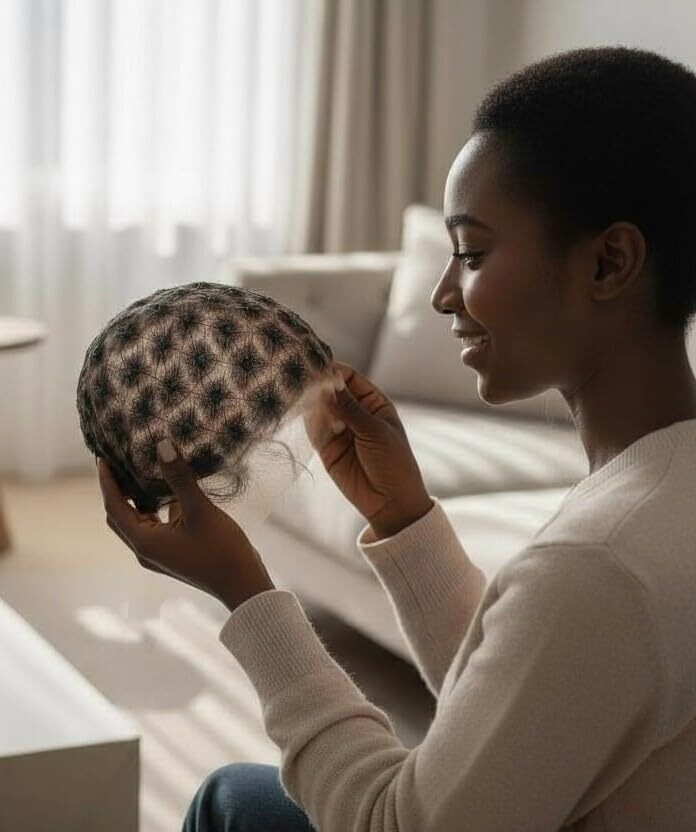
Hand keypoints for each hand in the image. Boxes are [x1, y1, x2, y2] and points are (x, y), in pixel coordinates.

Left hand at [96, 439, 275, 612]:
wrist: (242, 584)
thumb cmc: (221, 550)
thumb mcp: (200, 510)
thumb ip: (180, 478)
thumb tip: (162, 445)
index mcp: (144, 542)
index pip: (114, 506)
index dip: (107, 481)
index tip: (102, 457)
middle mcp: (145, 549)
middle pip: (120, 515)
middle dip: (117, 490)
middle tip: (116, 462)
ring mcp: (159, 553)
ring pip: (138, 520)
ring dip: (135, 499)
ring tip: (138, 471)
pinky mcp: (173, 552)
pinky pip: (155, 525)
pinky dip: (154, 507)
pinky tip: (167, 491)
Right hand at [303, 361, 433, 538]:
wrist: (391, 501)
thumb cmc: (393, 462)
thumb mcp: (375, 431)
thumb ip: (349, 409)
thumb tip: (326, 386)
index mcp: (373, 402)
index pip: (349, 378)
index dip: (333, 371)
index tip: (316, 365)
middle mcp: (354, 412)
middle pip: (331, 391)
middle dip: (317, 384)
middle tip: (302, 377)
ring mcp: (339, 429)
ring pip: (319, 408)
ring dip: (310, 402)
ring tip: (300, 394)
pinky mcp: (326, 447)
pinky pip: (313, 429)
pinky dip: (307, 420)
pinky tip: (302, 413)